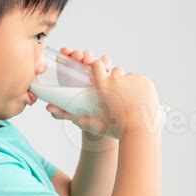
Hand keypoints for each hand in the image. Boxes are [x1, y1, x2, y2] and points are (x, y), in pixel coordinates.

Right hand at [45, 47, 164, 139]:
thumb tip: (50, 111)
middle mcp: (117, 79)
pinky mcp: (145, 82)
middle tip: (117, 95)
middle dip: (115, 79)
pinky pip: (140, 81)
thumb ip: (72, 116)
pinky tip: (138, 98)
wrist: (140, 132)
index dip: (96, 64)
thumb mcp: (93, 124)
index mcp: (103, 87)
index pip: (96, 64)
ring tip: (129, 99)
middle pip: (115, 71)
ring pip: (129, 77)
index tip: (98, 70)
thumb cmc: (115, 130)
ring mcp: (133, 79)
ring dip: (128, 84)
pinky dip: (139, 88)